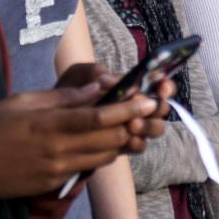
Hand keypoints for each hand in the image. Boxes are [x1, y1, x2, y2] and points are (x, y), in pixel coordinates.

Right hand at [0, 84, 159, 199]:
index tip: (148, 101)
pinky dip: (101, 155)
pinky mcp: (55, 183)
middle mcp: (57, 151)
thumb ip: (62, 97)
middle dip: (132, 126)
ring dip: (120, 142)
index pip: (98, 118)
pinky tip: (102, 143)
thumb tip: (96, 88)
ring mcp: (57, 170)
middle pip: (109, 141)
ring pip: (104, 157)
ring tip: (128, 126)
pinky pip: (88, 168)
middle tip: (146, 113)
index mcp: (48, 125)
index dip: (127, 109)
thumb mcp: (22, 101)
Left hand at [59, 62, 173, 153]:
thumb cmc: (69, 92)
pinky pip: (140, 146)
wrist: (53, 118)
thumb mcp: (76, 76)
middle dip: (156, 107)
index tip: (161, 86)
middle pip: (161, 108)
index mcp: (131, 86)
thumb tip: (107, 79)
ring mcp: (133, 127)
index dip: (165, 85)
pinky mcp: (124, 145)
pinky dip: (137, 143)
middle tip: (144, 107)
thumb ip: (92, 72)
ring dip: (147, 126)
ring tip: (131, 125)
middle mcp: (137, 106)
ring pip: (155, 128)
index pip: (158, 84)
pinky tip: (127, 141)